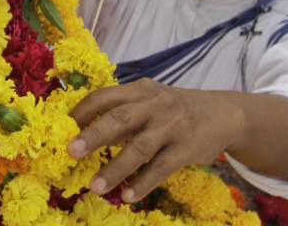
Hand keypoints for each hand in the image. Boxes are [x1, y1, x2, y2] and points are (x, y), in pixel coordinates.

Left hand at [67, 78, 239, 202]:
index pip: (105, 96)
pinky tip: (128, 197)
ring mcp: (172, 126)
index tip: (63, 128)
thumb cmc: (174, 110)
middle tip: (71, 152)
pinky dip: (143, 183)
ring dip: (116, 168)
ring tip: (95, 187)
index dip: (82, 111)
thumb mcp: (149, 101)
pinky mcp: (187, 148)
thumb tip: (82, 132)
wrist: (224, 113)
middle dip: (93, 135)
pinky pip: (161, 167)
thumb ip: (121, 114)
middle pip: (119, 118)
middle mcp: (154, 104)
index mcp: (139, 90)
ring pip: (140, 147)